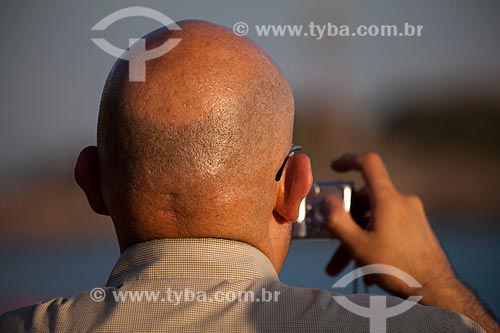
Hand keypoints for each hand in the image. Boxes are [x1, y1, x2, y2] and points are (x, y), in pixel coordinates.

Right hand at [322, 153, 455, 298]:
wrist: (436, 290)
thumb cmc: (397, 267)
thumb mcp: (358, 246)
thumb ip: (338, 221)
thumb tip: (326, 202)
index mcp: (388, 199)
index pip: (369, 164)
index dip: (349, 160)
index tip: (334, 167)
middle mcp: (402, 201)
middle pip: (365, 200)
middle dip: (346, 222)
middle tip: (331, 243)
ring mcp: (412, 215)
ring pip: (374, 218)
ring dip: (357, 238)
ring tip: (344, 267)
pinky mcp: (417, 228)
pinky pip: (388, 227)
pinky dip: (373, 241)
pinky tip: (367, 269)